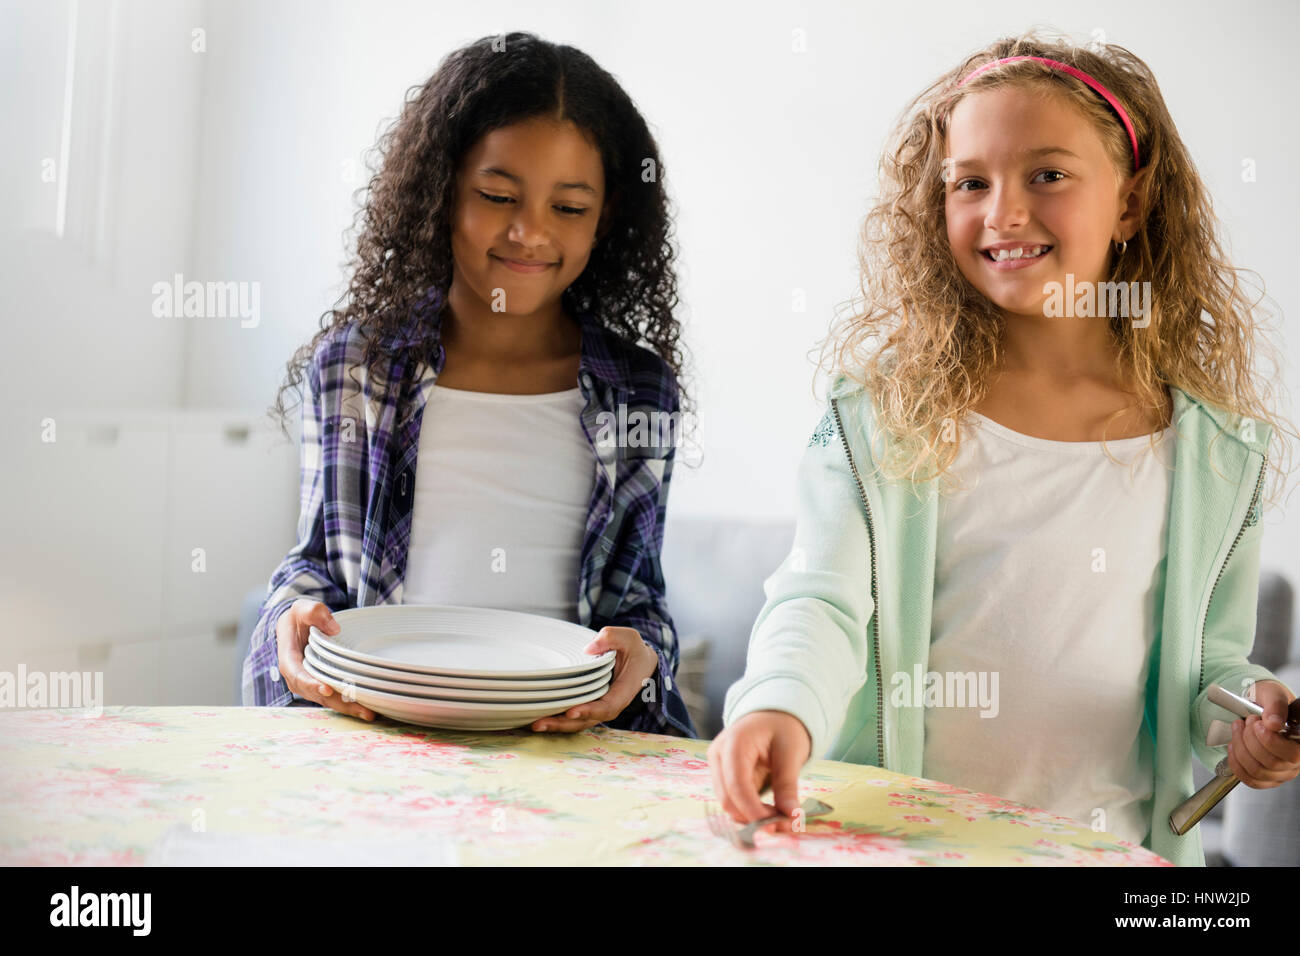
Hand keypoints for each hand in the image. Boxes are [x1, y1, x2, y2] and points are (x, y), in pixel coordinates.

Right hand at [275, 598, 375, 720]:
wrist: (296, 626)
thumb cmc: (300, 618)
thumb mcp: (304, 608)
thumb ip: (315, 612)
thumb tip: (335, 628)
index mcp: (289, 660)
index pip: (299, 676)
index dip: (312, 684)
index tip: (327, 689)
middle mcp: (297, 677)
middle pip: (317, 694)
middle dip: (339, 703)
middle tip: (361, 709)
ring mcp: (308, 684)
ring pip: (327, 700)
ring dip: (347, 708)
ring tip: (369, 713)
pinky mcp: (320, 686)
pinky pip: (333, 698)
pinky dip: (348, 704)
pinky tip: (367, 709)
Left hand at [530, 626, 657, 732]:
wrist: (640, 663)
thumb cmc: (633, 650)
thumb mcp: (628, 638)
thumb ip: (611, 638)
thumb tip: (589, 647)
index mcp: (622, 692)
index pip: (606, 707)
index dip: (589, 711)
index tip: (571, 711)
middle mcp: (610, 705)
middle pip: (586, 721)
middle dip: (563, 724)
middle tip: (539, 723)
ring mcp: (598, 708)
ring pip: (577, 723)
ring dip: (556, 725)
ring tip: (534, 724)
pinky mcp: (589, 706)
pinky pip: (573, 717)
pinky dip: (557, 719)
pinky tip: (537, 718)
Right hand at [707, 710, 811, 832]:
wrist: (774, 714)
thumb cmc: (783, 728)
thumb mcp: (791, 753)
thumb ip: (788, 785)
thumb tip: (792, 817)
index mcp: (734, 743)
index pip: (737, 786)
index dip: (754, 811)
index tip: (776, 826)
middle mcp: (718, 755)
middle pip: (728, 799)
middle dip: (754, 817)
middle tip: (784, 824)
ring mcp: (717, 765)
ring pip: (728, 803)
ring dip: (752, 816)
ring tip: (780, 817)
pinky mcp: (723, 775)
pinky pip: (733, 799)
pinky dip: (750, 810)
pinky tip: (770, 810)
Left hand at [1226, 679, 1299, 787]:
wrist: (1259, 706)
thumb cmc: (1269, 702)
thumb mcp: (1273, 694)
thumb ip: (1275, 705)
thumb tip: (1273, 723)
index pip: (1293, 754)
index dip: (1269, 741)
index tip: (1256, 722)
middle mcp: (1296, 761)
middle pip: (1271, 763)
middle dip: (1250, 739)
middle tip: (1246, 721)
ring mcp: (1282, 772)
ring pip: (1257, 771)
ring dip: (1240, 747)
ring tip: (1238, 728)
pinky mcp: (1267, 778)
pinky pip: (1250, 779)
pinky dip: (1235, 762)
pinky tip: (1234, 745)